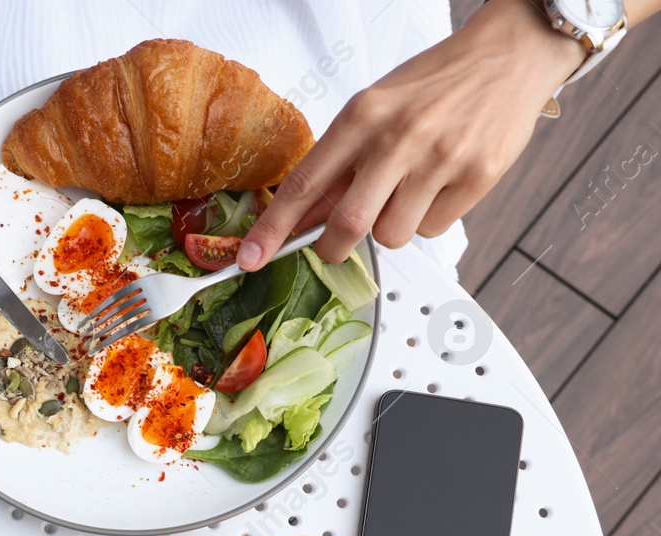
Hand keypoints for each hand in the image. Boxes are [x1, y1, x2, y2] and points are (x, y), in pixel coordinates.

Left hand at [239, 0, 584, 268]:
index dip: (272, 229)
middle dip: (331, 247)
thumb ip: (339, 163)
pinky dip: (427, 220)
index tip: (250, 257)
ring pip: (391, 235)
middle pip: (347, 224)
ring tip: (403, 193)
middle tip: (331, 244)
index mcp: (362, 116)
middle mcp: (398, 137)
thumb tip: (300, 218)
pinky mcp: (477, 177)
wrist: (508, 56)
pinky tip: (437, 186)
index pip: (304, 183)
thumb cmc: (433, 84)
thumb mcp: (374, 109)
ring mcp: (439, 159)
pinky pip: (432, 230)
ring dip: (388, 229)